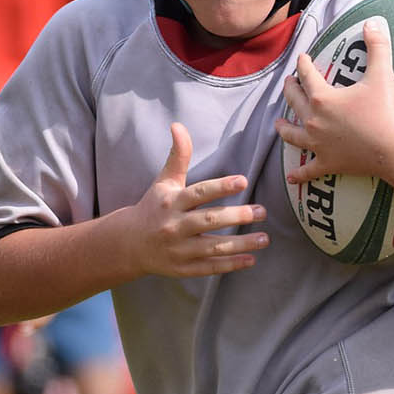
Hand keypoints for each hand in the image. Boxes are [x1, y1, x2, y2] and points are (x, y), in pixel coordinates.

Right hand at [125, 123, 268, 277]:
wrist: (129, 244)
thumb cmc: (153, 207)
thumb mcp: (164, 181)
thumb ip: (178, 156)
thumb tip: (178, 125)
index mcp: (172, 202)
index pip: (199, 193)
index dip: (221, 186)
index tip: (243, 181)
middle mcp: (175, 226)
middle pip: (208, 220)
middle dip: (237, 216)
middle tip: (262, 211)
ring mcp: (179, 249)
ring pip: (213, 247)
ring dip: (241, 243)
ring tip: (265, 238)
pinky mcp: (183, 268)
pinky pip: (209, 267)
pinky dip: (230, 264)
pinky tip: (251, 259)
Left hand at [277, 19, 393, 184]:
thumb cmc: (386, 111)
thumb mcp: (381, 74)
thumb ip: (377, 46)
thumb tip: (373, 22)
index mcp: (322, 98)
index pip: (307, 76)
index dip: (303, 64)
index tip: (302, 58)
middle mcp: (314, 121)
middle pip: (294, 102)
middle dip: (290, 90)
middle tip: (289, 83)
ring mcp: (318, 145)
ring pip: (293, 135)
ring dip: (284, 128)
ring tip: (278, 124)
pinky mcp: (328, 164)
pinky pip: (308, 171)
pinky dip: (299, 175)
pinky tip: (291, 177)